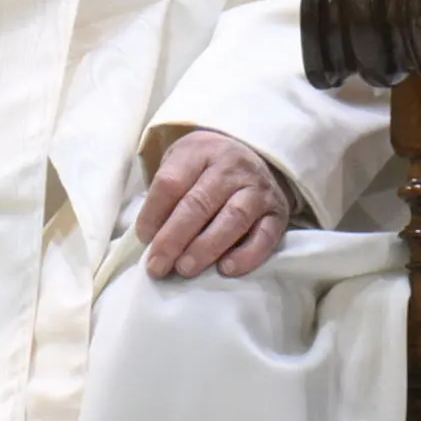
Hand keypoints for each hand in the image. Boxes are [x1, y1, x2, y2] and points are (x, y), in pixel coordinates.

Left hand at [138, 125, 300, 280]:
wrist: (256, 157)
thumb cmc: (206, 170)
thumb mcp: (181, 165)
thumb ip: (165, 195)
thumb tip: (150, 237)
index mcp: (200, 152)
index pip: (171, 182)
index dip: (153, 213)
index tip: (143, 238)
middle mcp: (232, 167)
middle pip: (199, 203)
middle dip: (173, 238)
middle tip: (157, 266)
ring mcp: (258, 189)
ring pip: (232, 218)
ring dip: (205, 247)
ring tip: (184, 268)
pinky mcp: (278, 212)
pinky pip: (265, 236)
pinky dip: (247, 255)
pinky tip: (226, 268)